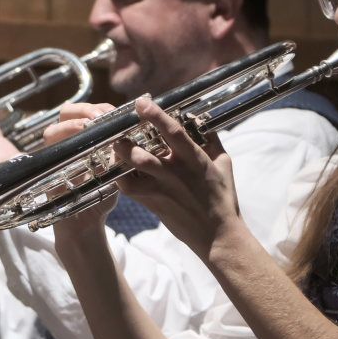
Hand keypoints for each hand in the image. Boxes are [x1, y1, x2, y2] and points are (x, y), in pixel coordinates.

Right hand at [47, 102, 119, 248]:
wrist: (85, 223)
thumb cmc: (100, 195)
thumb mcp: (116, 171)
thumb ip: (120, 152)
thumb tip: (130, 133)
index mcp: (82, 137)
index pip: (85, 111)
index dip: (98, 107)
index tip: (114, 113)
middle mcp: (65, 142)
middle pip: (66, 113)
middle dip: (84, 111)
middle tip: (101, 119)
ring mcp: (53, 155)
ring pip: (52, 130)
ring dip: (72, 125)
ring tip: (90, 128)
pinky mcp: (45, 169)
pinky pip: (49, 152)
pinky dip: (65, 148)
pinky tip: (83, 148)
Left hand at [114, 97, 242, 261]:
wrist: (218, 236)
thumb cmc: (222, 198)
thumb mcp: (223, 164)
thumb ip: (211, 139)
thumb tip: (200, 119)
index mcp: (195, 160)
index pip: (173, 133)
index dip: (156, 116)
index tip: (141, 102)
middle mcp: (176, 174)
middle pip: (143, 154)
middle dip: (126, 139)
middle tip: (116, 127)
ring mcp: (162, 190)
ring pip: (132, 172)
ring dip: (119, 157)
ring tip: (113, 145)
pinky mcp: (152, 204)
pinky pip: (129, 189)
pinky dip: (120, 177)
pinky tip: (118, 167)